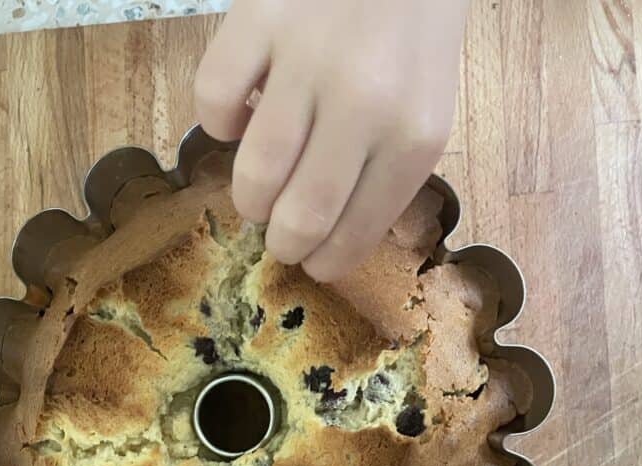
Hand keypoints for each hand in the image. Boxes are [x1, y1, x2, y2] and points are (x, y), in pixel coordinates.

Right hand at [195, 0, 468, 281]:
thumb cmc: (416, 26)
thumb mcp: (427, 103)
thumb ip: (387, 167)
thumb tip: (328, 228)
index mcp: (415, 134)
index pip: (358, 229)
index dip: (328, 261)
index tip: (314, 264)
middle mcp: (363, 106)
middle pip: (301, 215)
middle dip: (285, 245)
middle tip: (280, 241)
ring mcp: (305, 62)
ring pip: (254, 173)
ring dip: (250, 200)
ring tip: (257, 196)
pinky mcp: (256, 21)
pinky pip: (214, 103)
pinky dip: (218, 124)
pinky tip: (239, 117)